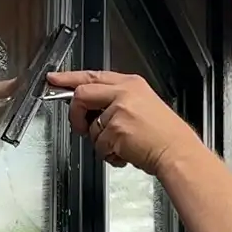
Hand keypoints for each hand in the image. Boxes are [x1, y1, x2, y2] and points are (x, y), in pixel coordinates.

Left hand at [46, 70, 201, 175]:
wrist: (177, 151)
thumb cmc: (163, 135)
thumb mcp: (143, 105)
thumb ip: (116, 101)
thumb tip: (91, 108)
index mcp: (131, 84)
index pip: (92, 76)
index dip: (69, 78)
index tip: (54, 80)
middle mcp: (124, 93)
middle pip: (82, 94)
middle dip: (76, 115)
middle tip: (80, 127)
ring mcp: (119, 111)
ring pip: (91, 128)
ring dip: (101, 143)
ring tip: (122, 145)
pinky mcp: (116, 130)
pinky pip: (99, 146)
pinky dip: (109, 155)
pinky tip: (125, 153)